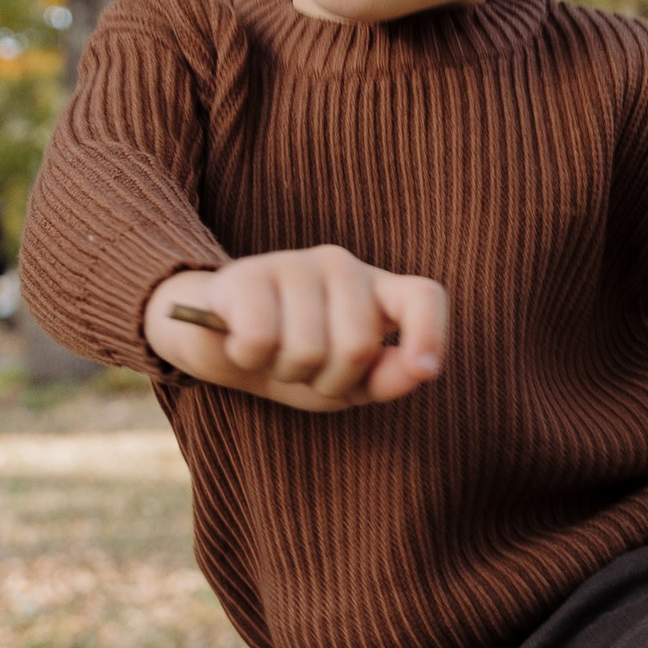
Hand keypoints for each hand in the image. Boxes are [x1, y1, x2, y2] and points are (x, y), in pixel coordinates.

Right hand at [143, 249, 447, 411]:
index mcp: (376, 292)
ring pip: (308, 350)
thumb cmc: (294, 362)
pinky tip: (240, 343)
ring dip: (285, 372)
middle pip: (358, 346)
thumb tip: (420, 368)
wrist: (217, 342)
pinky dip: (247, 359)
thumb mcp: (348, 383)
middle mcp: (342, 267)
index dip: (431, 333)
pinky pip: (260, 340)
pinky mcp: (247, 273)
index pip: (424, 296)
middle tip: (306, 372)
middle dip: (330, 381)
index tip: (425, 370)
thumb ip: (389, 378)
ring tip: (273, 356)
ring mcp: (295, 263)